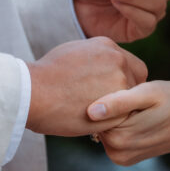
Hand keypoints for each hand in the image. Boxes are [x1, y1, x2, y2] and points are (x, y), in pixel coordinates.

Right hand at [26, 37, 146, 137]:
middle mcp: (118, 60)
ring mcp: (120, 82)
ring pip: (132, 100)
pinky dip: (113, 122)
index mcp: (107, 46)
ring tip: (96, 115)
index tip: (110, 89)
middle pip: (136, 79)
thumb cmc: (44, 75)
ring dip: (119, 109)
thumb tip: (97, 66)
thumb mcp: (71, 52)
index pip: (129, 64)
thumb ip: (92, 58)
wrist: (33, 92)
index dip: (123, 77)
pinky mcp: (118, 105)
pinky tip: (94, 123)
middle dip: (126, 92)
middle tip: (108, 105)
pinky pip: (124, 117)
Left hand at [87, 80, 169, 164]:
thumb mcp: (147, 94)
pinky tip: (134, 114)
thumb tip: (90, 112)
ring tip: (133, 104)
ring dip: (113, 116)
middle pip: (96, 123)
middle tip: (128, 93)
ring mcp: (120, 158)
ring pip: (104, 129)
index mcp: (118, 137)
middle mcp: (116, 152)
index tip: (118, 86)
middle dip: (106, 107)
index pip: (91, 113)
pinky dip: (119, 124)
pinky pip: (112, 136)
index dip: (101, 95)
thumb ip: (118, 102)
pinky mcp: (125, 158)